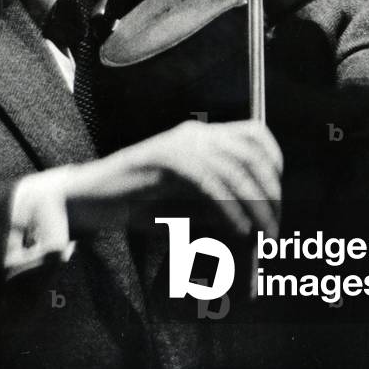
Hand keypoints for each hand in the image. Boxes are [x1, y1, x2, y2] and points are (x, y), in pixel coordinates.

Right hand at [61, 119, 282, 238]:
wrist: (90, 201)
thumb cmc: (138, 205)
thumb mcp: (188, 204)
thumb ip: (219, 205)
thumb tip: (258, 221)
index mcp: (201, 136)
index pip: (253, 133)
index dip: (274, 160)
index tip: (277, 195)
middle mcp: (194, 133)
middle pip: (250, 152)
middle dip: (269, 191)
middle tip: (274, 227)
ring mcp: (177, 143)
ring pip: (233, 168)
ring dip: (254, 205)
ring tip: (261, 236)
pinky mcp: (163, 160)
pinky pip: (209, 182)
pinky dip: (229, 208)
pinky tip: (236, 229)